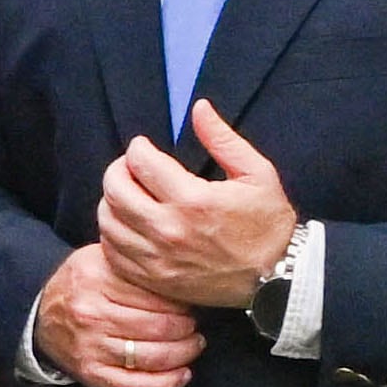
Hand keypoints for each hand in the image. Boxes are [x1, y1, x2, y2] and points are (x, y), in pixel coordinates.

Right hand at [36, 239, 205, 386]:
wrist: (41, 318)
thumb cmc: (82, 287)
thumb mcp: (100, 259)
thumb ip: (135, 263)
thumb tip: (183, 275)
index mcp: (95, 279)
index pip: (155, 295)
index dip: (182, 301)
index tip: (190, 302)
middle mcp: (91, 314)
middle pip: (158, 327)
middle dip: (187, 328)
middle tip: (195, 324)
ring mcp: (90, 348)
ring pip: (152, 356)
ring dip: (183, 353)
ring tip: (193, 345)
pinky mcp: (91, 374)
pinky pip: (136, 386)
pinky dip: (166, 384)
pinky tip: (183, 374)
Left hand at [97, 101, 297, 311]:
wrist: (278, 278)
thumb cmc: (269, 224)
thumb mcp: (257, 173)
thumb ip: (222, 139)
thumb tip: (198, 107)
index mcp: (193, 200)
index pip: (140, 162)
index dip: (138, 148)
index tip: (144, 148)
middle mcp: (169, 230)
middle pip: (115, 190)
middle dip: (118, 170)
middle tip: (130, 168)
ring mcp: (157, 258)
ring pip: (108, 221)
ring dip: (112, 202)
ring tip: (129, 195)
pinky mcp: (152, 279)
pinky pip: (112, 253)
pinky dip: (113, 235)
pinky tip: (129, 225)